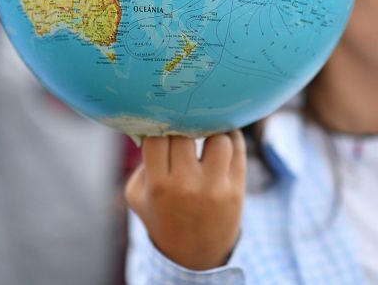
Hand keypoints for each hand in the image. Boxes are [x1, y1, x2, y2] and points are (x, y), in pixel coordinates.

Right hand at [125, 130, 246, 269]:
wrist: (197, 252)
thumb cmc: (163, 216)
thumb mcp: (139, 196)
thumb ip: (142, 162)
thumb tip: (157, 125)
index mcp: (159, 187)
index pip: (157, 139)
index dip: (160, 131)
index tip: (163, 132)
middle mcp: (188, 186)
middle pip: (187, 134)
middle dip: (185, 130)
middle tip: (185, 131)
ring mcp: (216, 187)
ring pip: (219, 138)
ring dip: (212, 133)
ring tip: (206, 136)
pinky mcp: (237, 187)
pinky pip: (238, 147)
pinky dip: (231, 137)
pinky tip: (223, 138)